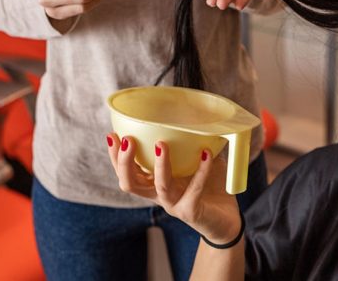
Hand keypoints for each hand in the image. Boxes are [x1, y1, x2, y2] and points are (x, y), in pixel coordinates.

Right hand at [106, 134, 241, 243]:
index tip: (112, 134)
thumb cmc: (208, 188)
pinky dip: (201, 170)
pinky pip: (194, 189)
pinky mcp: (191, 211)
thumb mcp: (195, 162)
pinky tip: (206, 153)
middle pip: (130, 182)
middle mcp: (158, 195)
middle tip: (128, 140)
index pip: (126, 171)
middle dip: (124, 161)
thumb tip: (192, 117)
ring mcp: (173, 204)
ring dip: (159, 164)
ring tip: (162, 144)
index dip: (115, 155)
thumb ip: (189, 145)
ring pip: (160, 186)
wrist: (225, 220)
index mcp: (152, 184)